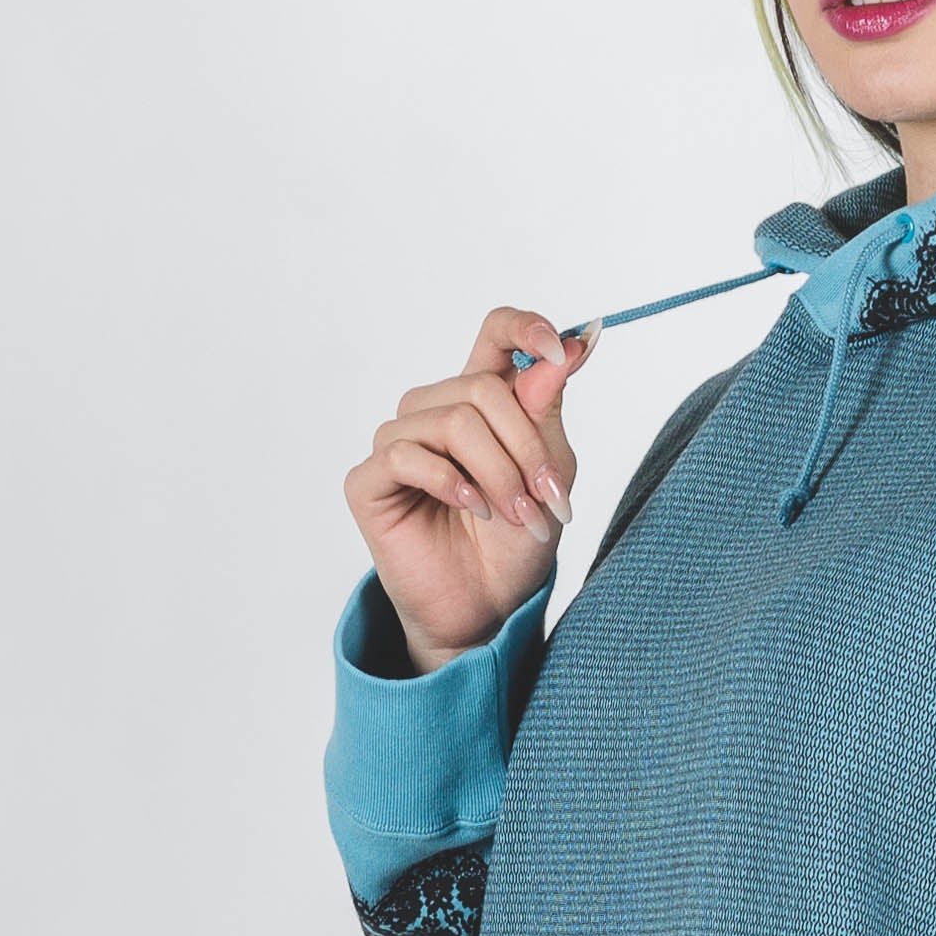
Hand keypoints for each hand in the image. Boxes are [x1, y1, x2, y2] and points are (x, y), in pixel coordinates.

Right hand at [343, 307, 595, 670]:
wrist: (488, 607)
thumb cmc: (516, 541)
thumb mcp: (550, 474)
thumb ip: (547, 411)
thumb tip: (566, 349)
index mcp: (480, 401)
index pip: (494, 333)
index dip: (525, 328)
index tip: (562, 351)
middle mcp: (434, 411)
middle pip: (482, 387)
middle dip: (526, 447)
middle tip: (550, 499)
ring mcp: (397, 443)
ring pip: (452, 421)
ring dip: (499, 474)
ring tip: (519, 517)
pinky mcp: (369, 480)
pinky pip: (407, 456)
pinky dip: (450, 482)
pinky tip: (472, 508)